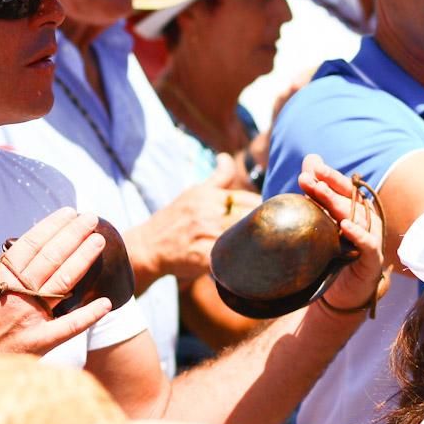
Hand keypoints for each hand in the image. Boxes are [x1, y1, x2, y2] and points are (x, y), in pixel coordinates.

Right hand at [0, 210, 111, 363]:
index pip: (31, 244)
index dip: (52, 226)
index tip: (69, 212)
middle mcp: (17, 295)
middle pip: (52, 257)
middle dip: (74, 234)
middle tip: (92, 218)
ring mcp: (30, 318)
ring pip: (62, 282)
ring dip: (83, 260)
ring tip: (98, 242)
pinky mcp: (38, 343)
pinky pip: (68, 327)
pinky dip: (88, 315)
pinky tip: (107, 303)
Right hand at [124, 154, 260, 285]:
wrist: (147, 246)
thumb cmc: (174, 219)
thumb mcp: (194, 192)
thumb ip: (218, 177)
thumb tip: (226, 156)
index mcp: (209, 195)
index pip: (251, 199)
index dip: (266, 210)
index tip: (273, 218)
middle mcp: (208, 211)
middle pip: (252, 217)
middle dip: (266, 226)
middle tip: (276, 236)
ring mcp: (205, 233)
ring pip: (244, 236)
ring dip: (258, 244)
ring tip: (268, 251)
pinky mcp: (203, 256)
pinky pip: (231, 259)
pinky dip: (242, 263)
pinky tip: (251, 266)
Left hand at [297, 154, 385, 315]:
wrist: (344, 292)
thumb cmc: (335, 252)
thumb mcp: (323, 219)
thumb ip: (318, 191)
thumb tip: (310, 158)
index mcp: (357, 208)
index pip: (345, 187)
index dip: (330, 176)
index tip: (311, 168)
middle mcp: (367, 220)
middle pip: (349, 199)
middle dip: (327, 187)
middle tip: (307, 179)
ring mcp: (372, 238)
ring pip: (357, 217)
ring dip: (336, 204)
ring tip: (318, 193)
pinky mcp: (373, 259)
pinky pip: (368, 243)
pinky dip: (358, 234)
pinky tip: (344, 226)